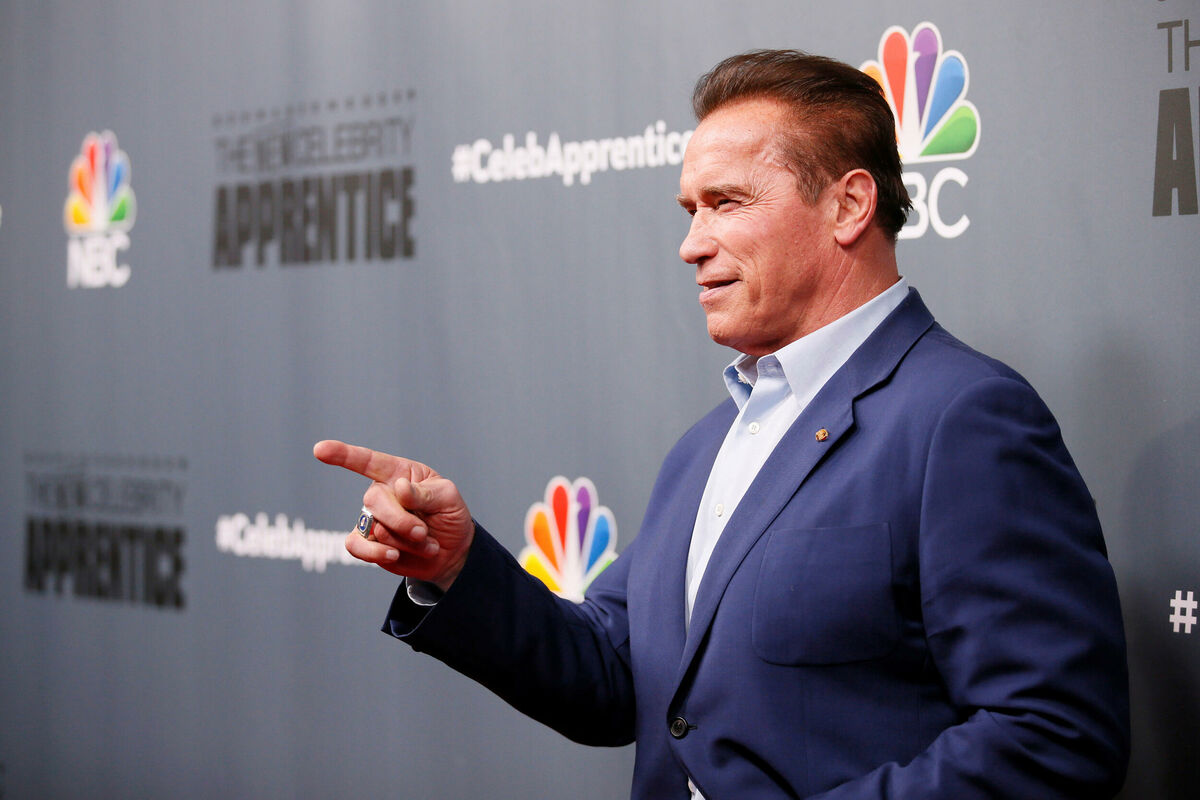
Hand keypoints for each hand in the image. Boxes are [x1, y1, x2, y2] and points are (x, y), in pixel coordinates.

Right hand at [313, 440, 474, 591]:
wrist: (452, 551)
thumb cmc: (449, 514)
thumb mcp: (448, 497)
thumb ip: (425, 492)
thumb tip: (399, 488)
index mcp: (399, 473)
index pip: (368, 461)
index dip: (343, 454)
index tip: (320, 449)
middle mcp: (381, 493)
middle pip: (374, 501)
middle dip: (402, 520)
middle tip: (423, 532)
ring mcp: (372, 518)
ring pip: (373, 527)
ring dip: (404, 541)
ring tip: (426, 544)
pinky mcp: (369, 543)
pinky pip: (356, 546)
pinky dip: (374, 553)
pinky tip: (393, 555)